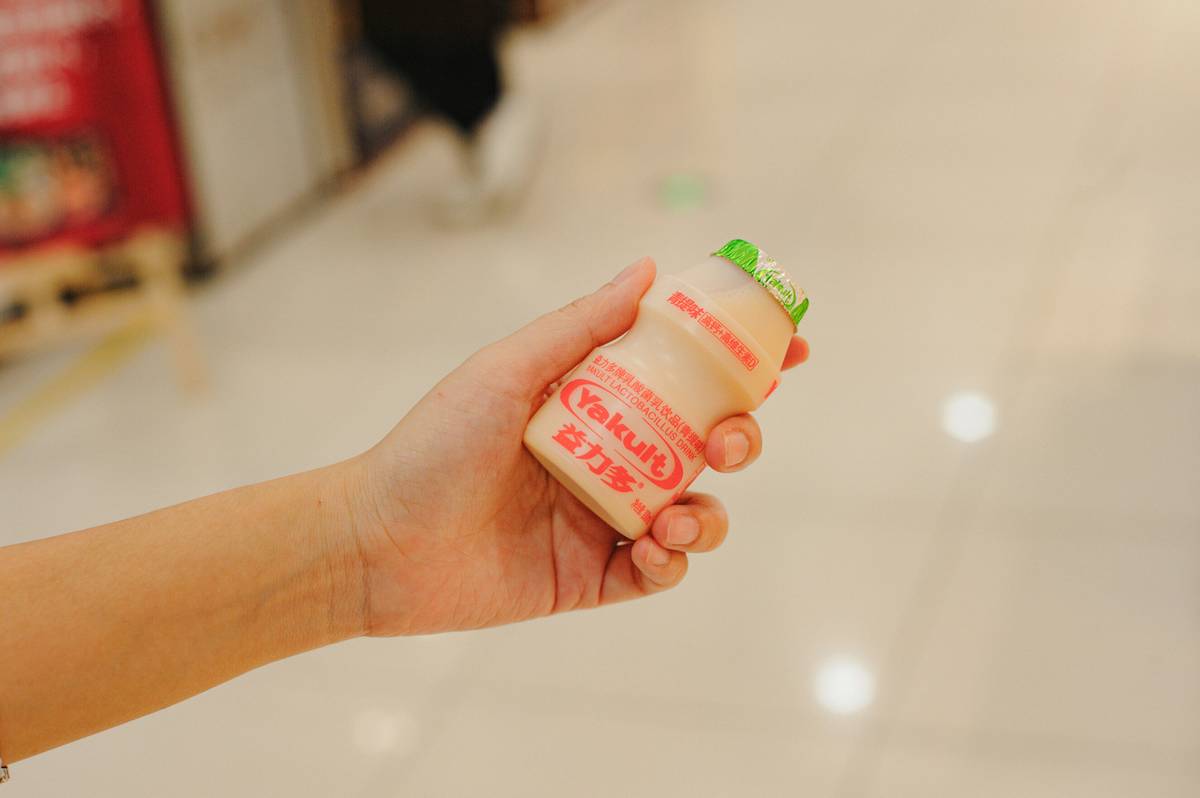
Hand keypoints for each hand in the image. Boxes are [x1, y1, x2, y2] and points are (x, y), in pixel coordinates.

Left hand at [348, 257, 808, 635]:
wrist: (378, 544)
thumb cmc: (432, 446)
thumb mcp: (506, 371)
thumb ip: (579, 326)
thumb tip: (648, 269)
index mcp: (592, 404)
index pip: (680, 376)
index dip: (739, 363)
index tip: (789, 348)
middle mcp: (608, 459)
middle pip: (704, 444)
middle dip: (737, 439)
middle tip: (725, 440)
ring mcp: (603, 520)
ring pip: (695, 512)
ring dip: (706, 513)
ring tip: (669, 516)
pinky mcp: (593, 578)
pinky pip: (660, 572)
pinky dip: (671, 562)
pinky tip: (647, 549)